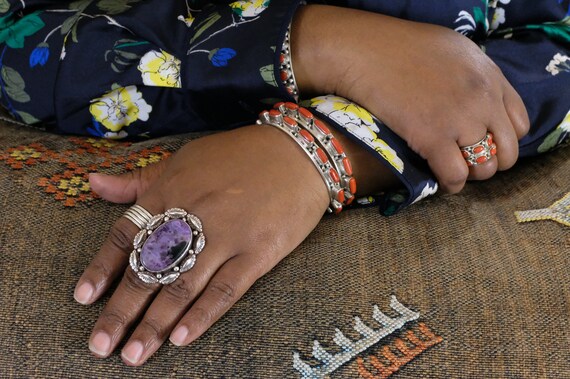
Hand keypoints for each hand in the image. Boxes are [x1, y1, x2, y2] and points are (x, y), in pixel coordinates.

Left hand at [73, 122, 393, 365]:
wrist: (298, 153)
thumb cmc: (240, 155)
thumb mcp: (185, 159)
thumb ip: (139, 180)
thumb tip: (92, 184)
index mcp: (170, 190)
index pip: (126, 235)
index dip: (102, 268)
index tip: (83, 299)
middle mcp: (192, 214)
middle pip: (149, 270)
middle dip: (122, 311)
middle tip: (101, 346)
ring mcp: (227, 236)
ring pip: (183, 287)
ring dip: (155, 325)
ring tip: (134, 356)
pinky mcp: (259, 252)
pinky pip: (226, 290)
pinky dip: (202, 316)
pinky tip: (181, 338)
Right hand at [293, 5, 529, 192]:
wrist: (367, 52)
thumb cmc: (401, 46)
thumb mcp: (455, 50)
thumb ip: (474, 77)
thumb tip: (476, 100)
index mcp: (491, 77)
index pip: (519, 125)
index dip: (502, 140)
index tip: (483, 142)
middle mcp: (484, 101)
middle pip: (507, 152)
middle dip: (489, 162)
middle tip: (467, 161)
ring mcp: (460, 121)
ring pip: (484, 169)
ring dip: (470, 175)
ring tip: (453, 171)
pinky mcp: (433, 139)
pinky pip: (455, 176)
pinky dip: (450, 184)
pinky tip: (441, 181)